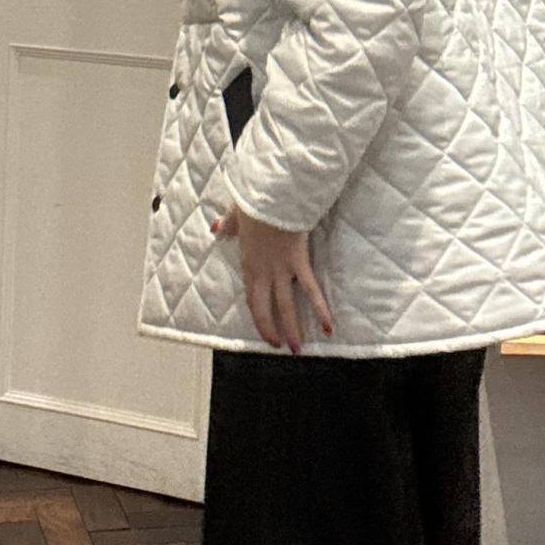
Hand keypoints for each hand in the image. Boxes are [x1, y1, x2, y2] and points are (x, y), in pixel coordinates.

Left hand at [210, 204, 333, 353]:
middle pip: (265, 309)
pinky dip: (320, 309)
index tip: (266, 331)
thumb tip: (216, 229)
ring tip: (298, 349)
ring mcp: (280, 270)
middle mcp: (262, 273)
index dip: (258, 317)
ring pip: (285, 306)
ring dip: (292, 329)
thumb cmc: (253, 203)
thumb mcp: (234, 216)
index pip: (252, 299)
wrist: (269, 196)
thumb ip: (227, 227)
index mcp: (248, 264)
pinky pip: (310, 289)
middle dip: (272, 330)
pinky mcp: (298, 262)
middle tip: (280, 347)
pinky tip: (327, 327)